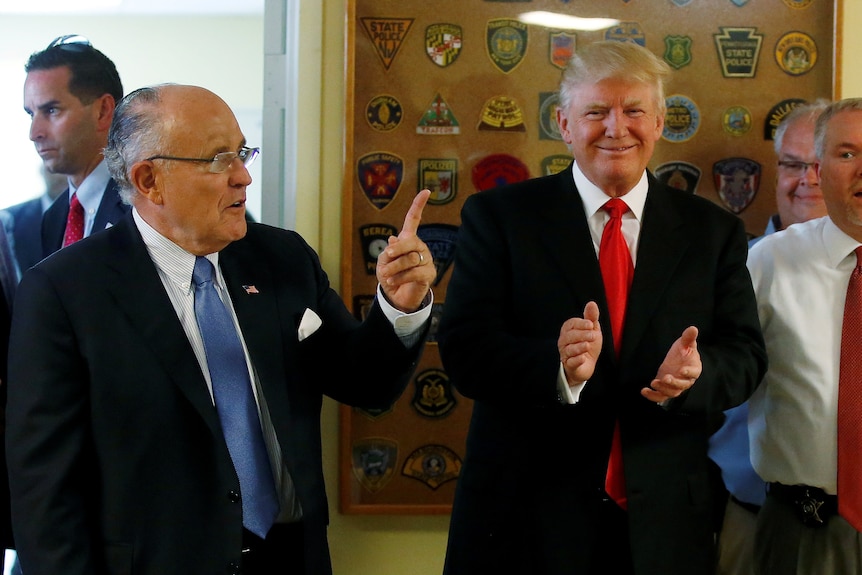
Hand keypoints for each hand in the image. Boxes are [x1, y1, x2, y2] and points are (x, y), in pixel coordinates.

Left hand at [376, 189, 435, 311]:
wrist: (396, 296)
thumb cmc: (390, 275)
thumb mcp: (384, 261)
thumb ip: (390, 250)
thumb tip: (394, 239)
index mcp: (408, 239)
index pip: (414, 219)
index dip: (418, 205)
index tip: (426, 191)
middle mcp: (419, 246)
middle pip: (410, 241)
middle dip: (397, 249)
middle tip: (388, 256)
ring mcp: (426, 259)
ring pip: (410, 259)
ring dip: (394, 268)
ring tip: (386, 276)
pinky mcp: (429, 273)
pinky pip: (414, 272)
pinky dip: (400, 277)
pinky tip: (393, 281)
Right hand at [558, 301, 601, 384]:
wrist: (587, 364)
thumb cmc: (588, 344)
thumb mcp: (592, 330)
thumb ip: (591, 317)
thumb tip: (592, 303)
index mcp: (568, 330)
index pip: (571, 324)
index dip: (581, 324)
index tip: (591, 324)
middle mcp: (564, 341)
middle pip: (569, 336)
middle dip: (581, 335)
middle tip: (593, 335)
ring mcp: (565, 353)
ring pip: (569, 349)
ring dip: (579, 347)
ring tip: (587, 345)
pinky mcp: (570, 365)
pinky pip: (571, 362)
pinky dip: (576, 360)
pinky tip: (583, 358)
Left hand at [642, 326, 700, 403]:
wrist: (677, 361)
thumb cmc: (684, 351)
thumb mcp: (685, 343)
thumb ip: (688, 337)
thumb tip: (693, 328)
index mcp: (694, 369)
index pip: (693, 372)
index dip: (688, 372)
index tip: (682, 370)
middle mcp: (686, 380)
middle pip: (682, 385)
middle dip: (674, 383)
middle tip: (665, 378)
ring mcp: (676, 387)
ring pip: (672, 392)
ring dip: (662, 389)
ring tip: (653, 382)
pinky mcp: (666, 389)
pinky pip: (661, 397)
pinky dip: (653, 396)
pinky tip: (644, 391)